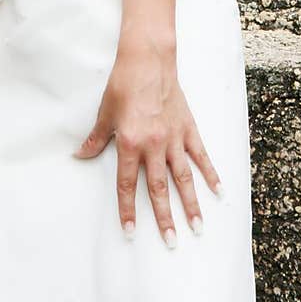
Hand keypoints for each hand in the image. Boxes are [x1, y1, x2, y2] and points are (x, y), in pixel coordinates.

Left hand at [74, 45, 220, 245]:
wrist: (148, 59)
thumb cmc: (124, 83)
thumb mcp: (105, 112)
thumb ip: (96, 138)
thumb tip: (81, 154)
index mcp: (131, 142)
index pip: (128, 184)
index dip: (128, 209)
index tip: (131, 232)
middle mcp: (154, 144)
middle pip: (159, 188)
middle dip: (164, 218)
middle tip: (171, 242)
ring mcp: (174, 138)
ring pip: (184, 178)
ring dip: (191, 204)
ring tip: (197, 227)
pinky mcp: (188, 128)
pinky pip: (201, 156)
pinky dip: (211, 174)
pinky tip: (219, 192)